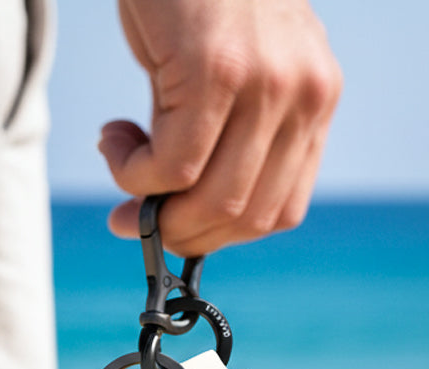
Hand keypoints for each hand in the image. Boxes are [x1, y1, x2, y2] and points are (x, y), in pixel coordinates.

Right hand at [98, 0, 341, 255]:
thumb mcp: (232, 73)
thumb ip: (230, 137)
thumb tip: (180, 212)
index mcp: (314, 101)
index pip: (281, 210)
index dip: (222, 236)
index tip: (175, 231)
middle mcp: (303, 96)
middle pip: (247, 217)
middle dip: (181, 234)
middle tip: (131, 219)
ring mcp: (266, 85)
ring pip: (213, 202)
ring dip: (155, 208)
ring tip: (122, 167)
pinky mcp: (218, 71)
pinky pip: (173, 167)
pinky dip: (133, 173)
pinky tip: (114, 139)